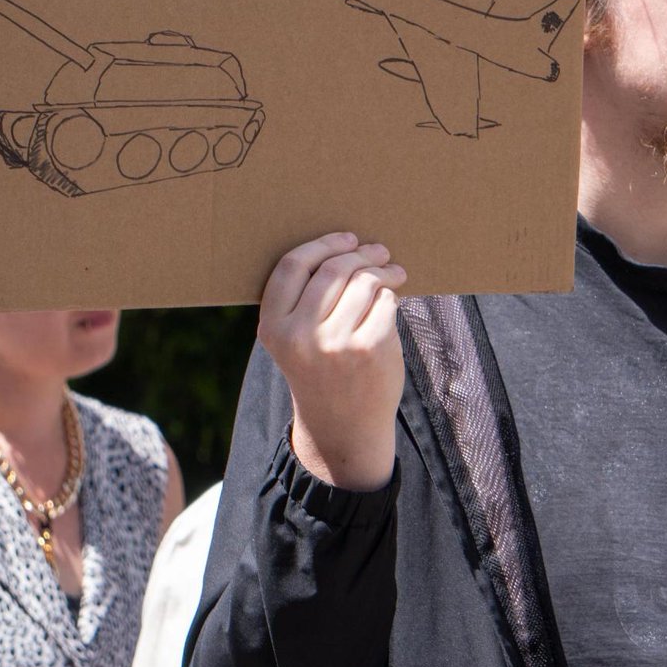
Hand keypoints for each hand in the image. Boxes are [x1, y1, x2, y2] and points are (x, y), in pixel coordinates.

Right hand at [258, 233, 406, 490]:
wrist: (342, 428)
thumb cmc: (321, 371)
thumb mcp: (295, 340)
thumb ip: (304, 299)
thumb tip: (344, 243)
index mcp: (273, 327)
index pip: (292, 266)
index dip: (322, 244)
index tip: (346, 238)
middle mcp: (299, 335)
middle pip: (333, 268)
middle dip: (361, 253)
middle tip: (378, 251)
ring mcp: (335, 343)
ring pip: (364, 281)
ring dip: (384, 271)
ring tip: (394, 272)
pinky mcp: (369, 349)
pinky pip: (386, 301)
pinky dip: (392, 296)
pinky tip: (394, 299)